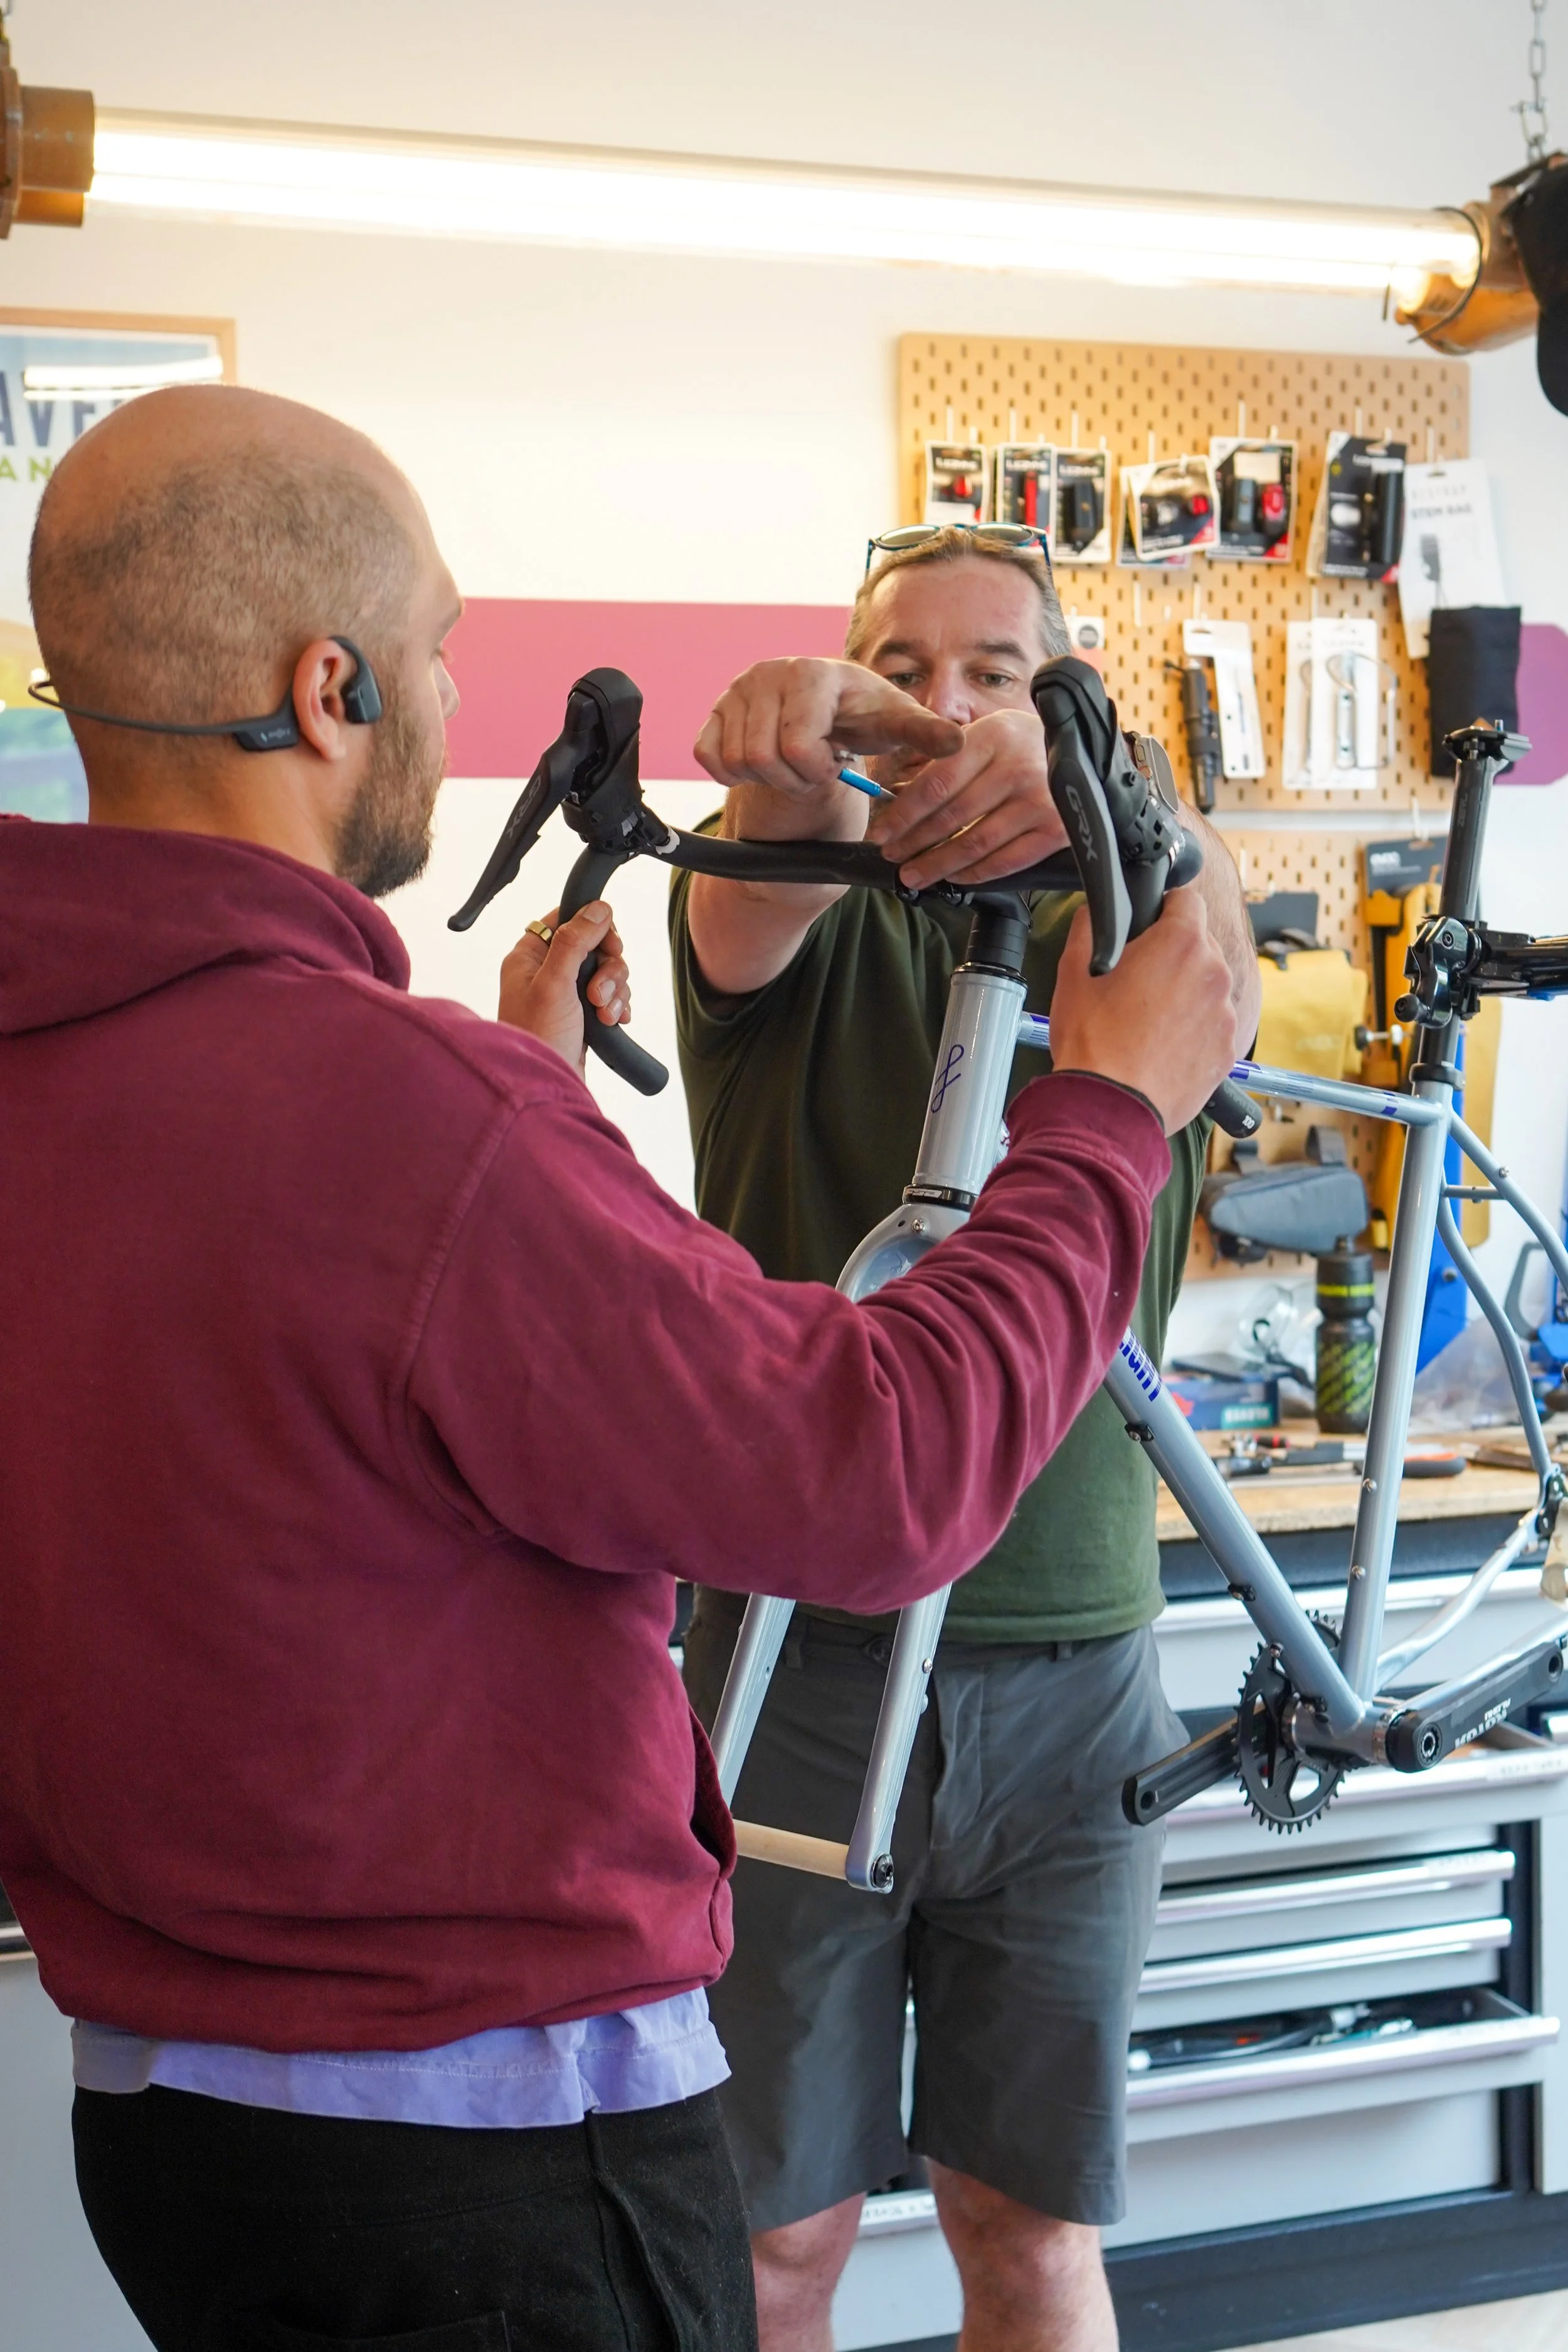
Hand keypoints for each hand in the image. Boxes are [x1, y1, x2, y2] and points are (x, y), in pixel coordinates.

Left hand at [497, 902, 629, 1072]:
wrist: (546, 1089)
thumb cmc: (538, 1037)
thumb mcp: (555, 983)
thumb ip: (575, 941)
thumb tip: (598, 907)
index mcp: (529, 956)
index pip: (566, 919)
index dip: (593, 927)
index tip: (609, 945)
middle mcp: (546, 972)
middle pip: (594, 946)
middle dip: (608, 968)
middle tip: (598, 992)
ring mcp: (565, 994)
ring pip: (606, 972)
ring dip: (614, 991)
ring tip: (603, 1014)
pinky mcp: (582, 1015)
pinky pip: (610, 996)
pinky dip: (617, 1005)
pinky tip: (613, 1021)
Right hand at [694, 657, 961, 800]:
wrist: (826, 714)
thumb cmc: (863, 718)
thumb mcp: (896, 724)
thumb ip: (924, 732)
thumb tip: (956, 742)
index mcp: (814, 673)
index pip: (799, 746)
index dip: (816, 770)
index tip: (833, 762)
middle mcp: (768, 673)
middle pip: (763, 758)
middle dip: (792, 778)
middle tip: (812, 768)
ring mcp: (735, 690)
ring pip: (735, 761)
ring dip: (767, 777)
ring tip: (791, 763)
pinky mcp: (712, 711)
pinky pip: (707, 758)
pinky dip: (732, 773)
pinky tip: (761, 763)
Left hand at [865, 706, 1069, 887]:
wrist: (1091, 754)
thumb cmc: (1026, 745)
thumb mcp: (991, 733)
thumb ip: (953, 757)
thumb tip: (902, 796)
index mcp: (993, 737)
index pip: (936, 782)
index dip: (903, 814)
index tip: (881, 833)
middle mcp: (1016, 767)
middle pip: (951, 816)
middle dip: (914, 843)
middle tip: (892, 858)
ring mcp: (1039, 801)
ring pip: (974, 843)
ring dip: (938, 864)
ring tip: (914, 875)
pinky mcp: (1055, 830)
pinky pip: (1005, 861)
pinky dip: (975, 873)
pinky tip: (954, 877)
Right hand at [1048, 890, 1237, 1134]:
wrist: (1109, 1107)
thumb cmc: (1092, 1042)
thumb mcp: (1072, 971)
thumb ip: (1089, 927)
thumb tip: (1096, 913)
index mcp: (1181, 942)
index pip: (1187, 898)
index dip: (1163, 908)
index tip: (1149, 925)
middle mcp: (1214, 972)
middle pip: (1199, 944)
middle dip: (1172, 955)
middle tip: (1137, 981)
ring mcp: (1225, 1014)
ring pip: (1207, 987)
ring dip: (1184, 994)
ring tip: (1147, 1020)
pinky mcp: (1228, 1050)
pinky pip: (1212, 1026)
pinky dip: (1193, 1030)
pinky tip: (1161, 1046)